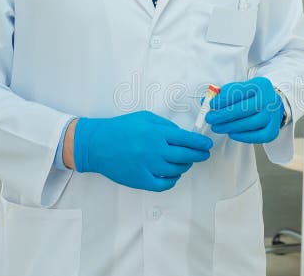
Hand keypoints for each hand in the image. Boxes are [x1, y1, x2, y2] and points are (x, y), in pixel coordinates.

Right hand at [73, 111, 212, 191]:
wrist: (97, 144)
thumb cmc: (120, 129)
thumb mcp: (145, 118)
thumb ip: (165, 126)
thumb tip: (182, 135)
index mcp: (156, 133)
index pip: (187, 139)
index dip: (200, 143)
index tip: (206, 145)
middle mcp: (154, 150)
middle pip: (185, 156)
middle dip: (198, 156)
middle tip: (203, 155)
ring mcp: (148, 167)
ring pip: (177, 171)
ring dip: (185, 167)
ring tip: (185, 162)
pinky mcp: (141, 180)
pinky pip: (164, 184)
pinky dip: (172, 180)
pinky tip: (172, 174)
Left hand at [205, 77, 283, 143]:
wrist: (274, 104)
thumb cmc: (252, 96)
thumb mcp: (241, 89)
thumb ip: (224, 93)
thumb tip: (204, 101)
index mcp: (260, 85)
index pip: (239, 92)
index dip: (223, 100)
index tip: (211, 105)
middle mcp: (269, 99)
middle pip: (243, 109)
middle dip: (223, 115)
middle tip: (210, 119)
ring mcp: (273, 116)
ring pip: (249, 123)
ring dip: (230, 127)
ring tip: (217, 127)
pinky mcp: (273, 130)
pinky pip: (257, 136)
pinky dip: (243, 136)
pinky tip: (231, 133)